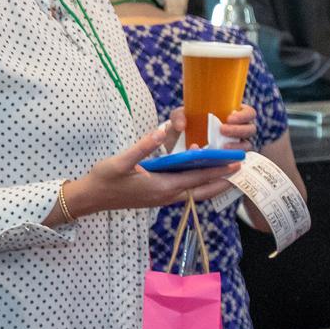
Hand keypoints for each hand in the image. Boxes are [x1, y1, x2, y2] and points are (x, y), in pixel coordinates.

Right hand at [64, 123, 240, 217]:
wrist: (89, 198)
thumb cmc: (104, 179)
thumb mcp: (121, 161)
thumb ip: (143, 146)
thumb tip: (163, 129)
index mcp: (162, 187)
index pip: (197, 178)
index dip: (217, 170)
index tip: (235, 164)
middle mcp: (166, 196)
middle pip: (202, 190)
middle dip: (222, 181)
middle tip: (240, 170)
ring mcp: (162, 199)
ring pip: (194, 193)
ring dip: (211, 184)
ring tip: (227, 174)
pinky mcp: (157, 198)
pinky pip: (184, 192)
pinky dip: (197, 185)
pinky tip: (200, 176)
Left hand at [167, 105, 256, 150]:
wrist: (179, 146)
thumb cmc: (185, 126)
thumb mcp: (180, 117)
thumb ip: (178, 116)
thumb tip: (181, 126)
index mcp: (233, 115)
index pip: (249, 113)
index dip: (244, 115)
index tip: (229, 118)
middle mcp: (239, 130)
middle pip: (251, 129)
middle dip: (239, 130)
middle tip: (223, 130)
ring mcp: (237, 145)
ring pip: (247, 145)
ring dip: (237, 146)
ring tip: (223, 147)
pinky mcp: (232, 159)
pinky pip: (238, 160)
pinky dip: (233, 159)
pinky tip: (223, 159)